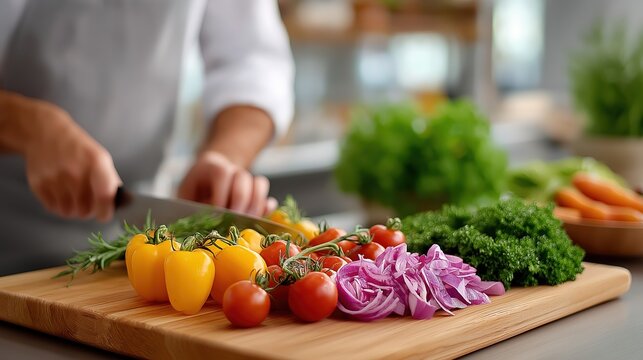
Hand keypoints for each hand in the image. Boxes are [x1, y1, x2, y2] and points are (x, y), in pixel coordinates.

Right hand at [23, 103, 120, 220]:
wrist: (46, 134)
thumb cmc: (77, 148)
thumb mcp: (100, 158)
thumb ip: (110, 181)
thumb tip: (118, 203)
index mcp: (96, 163)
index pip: (104, 196)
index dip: (106, 212)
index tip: (105, 214)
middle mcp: (75, 171)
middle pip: (85, 211)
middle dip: (89, 210)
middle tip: (87, 200)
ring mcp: (55, 178)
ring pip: (69, 213)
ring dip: (73, 209)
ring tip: (73, 195)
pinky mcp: (39, 184)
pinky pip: (53, 209)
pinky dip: (59, 205)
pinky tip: (61, 192)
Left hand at [178, 151, 276, 215]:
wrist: (207, 180)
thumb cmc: (194, 190)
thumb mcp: (186, 194)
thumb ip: (193, 204)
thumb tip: (204, 219)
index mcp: (214, 167)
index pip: (223, 174)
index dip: (221, 194)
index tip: (216, 213)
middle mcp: (234, 170)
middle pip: (244, 178)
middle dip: (239, 202)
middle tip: (233, 221)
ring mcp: (248, 180)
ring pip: (260, 184)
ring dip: (255, 205)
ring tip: (245, 222)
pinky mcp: (257, 194)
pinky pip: (267, 198)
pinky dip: (266, 209)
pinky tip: (260, 219)